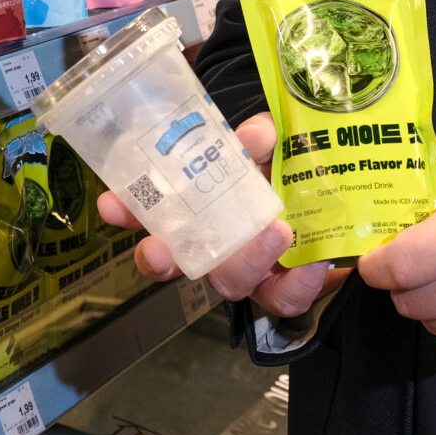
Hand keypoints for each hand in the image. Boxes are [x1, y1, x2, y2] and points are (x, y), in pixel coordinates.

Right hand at [98, 112, 348, 318]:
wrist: (325, 191)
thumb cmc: (282, 167)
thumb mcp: (268, 143)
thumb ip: (260, 136)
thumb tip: (253, 138)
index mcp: (195, 210)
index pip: (148, 216)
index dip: (128, 213)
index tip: (110, 203)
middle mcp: (213, 246)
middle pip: (179, 264)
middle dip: (162, 258)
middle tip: (163, 245)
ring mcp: (248, 272)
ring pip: (231, 284)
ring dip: (246, 261)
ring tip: (276, 232)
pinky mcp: (284, 288)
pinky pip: (285, 298)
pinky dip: (299, 283)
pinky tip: (312, 261)